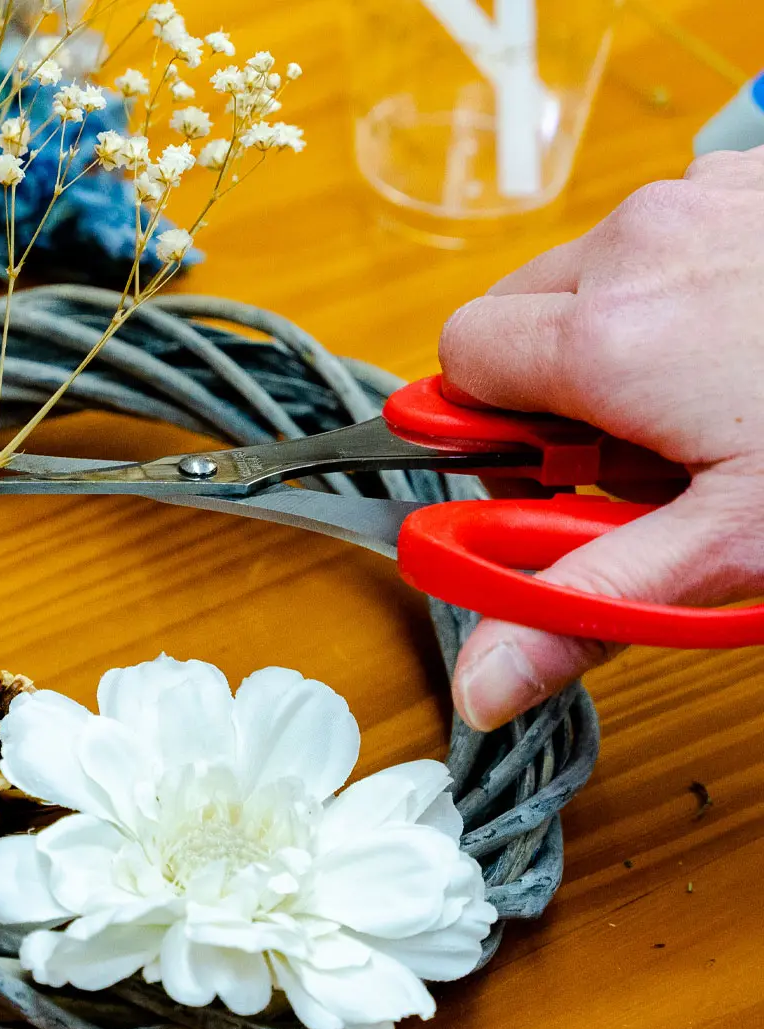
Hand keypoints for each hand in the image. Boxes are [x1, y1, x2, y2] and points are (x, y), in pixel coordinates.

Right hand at [438, 148, 763, 730]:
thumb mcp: (727, 550)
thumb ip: (585, 608)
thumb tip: (480, 686)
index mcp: (606, 338)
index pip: (457, 368)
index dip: (488, 435)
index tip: (547, 476)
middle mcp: (636, 244)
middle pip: (510, 319)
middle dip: (541, 388)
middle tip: (629, 449)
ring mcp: (698, 197)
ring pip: (583, 276)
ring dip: (607, 339)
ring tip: (703, 398)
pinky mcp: (749, 179)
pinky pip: (658, 237)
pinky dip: (672, 290)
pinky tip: (740, 343)